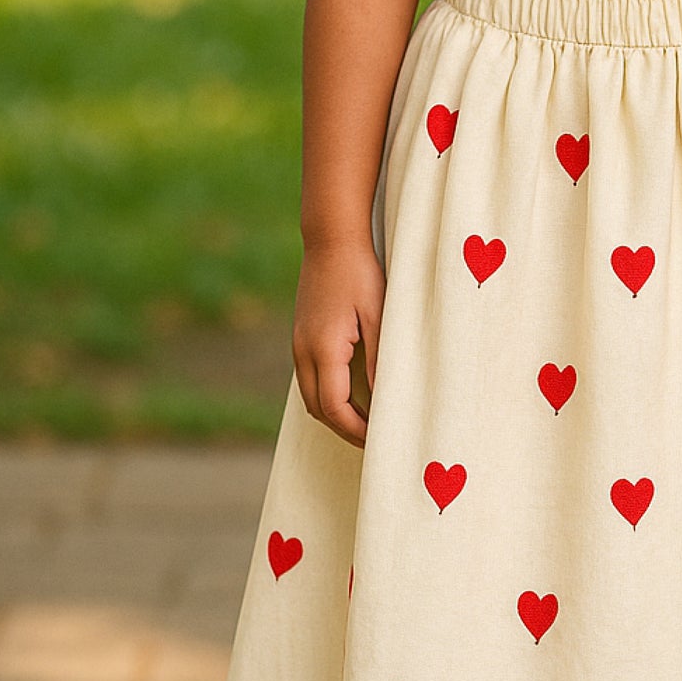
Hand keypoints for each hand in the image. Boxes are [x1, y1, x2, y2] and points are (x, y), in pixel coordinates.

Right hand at [292, 237, 384, 449]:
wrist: (331, 240)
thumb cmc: (360, 274)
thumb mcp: (378, 316)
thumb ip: (379, 360)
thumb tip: (382, 399)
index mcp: (324, 349)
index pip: (335, 408)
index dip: (356, 430)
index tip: (379, 440)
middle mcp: (304, 351)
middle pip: (319, 410)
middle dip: (345, 430)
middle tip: (376, 439)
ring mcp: (298, 344)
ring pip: (311, 397)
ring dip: (336, 415)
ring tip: (367, 422)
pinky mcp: (301, 337)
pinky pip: (311, 379)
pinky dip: (329, 396)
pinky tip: (353, 394)